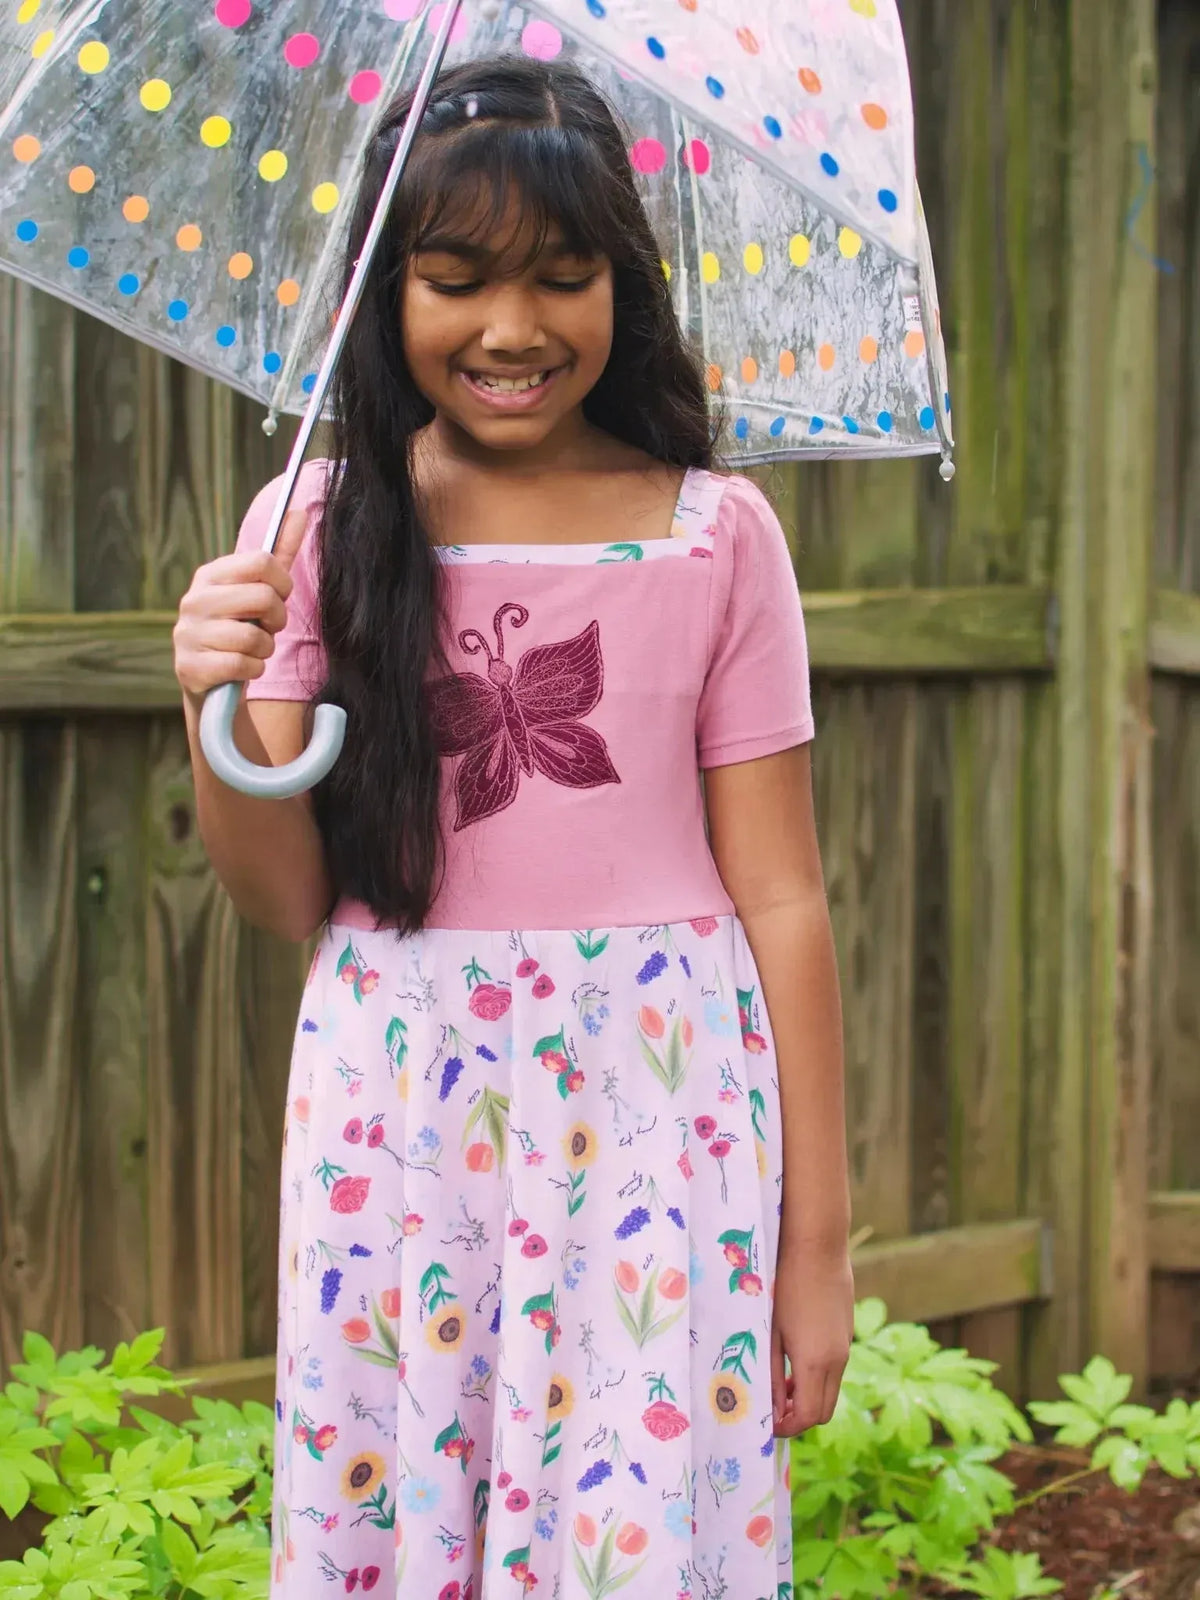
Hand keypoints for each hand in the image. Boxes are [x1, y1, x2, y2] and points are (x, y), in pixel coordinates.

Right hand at [173, 507, 308, 702]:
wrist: (213, 682)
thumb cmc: (241, 630)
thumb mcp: (258, 591)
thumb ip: (279, 555)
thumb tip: (300, 512)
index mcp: (209, 576)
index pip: (261, 561)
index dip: (282, 583)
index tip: (279, 598)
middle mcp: (194, 600)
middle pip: (263, 597)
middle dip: (277, 619)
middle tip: (269, 628)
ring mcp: (188, 634)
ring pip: (254, 637)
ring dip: (264, 649)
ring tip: (253, 650)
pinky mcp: (190, 668)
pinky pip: (241, 665)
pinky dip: (253, 669)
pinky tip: (244, 668)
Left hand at [770, 1243, 853, 1436]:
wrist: (818, 1246)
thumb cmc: (785, 1285)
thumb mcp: (772, 1332)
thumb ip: (773, 1374)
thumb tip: (772, 1409)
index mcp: (815, 1363)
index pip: (808, 1417)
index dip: (787, 1427)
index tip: (767, 1422)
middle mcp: (837, 1360)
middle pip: (824, 1410)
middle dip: (800, 1416)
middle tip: (773, 1408)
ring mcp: (845, 1346)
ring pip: (831, 1390)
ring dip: (809, 1396)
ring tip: (781, 1383)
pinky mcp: (847, 1332)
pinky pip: (836, 1369)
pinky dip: (818, 1377)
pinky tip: (796, 1358)